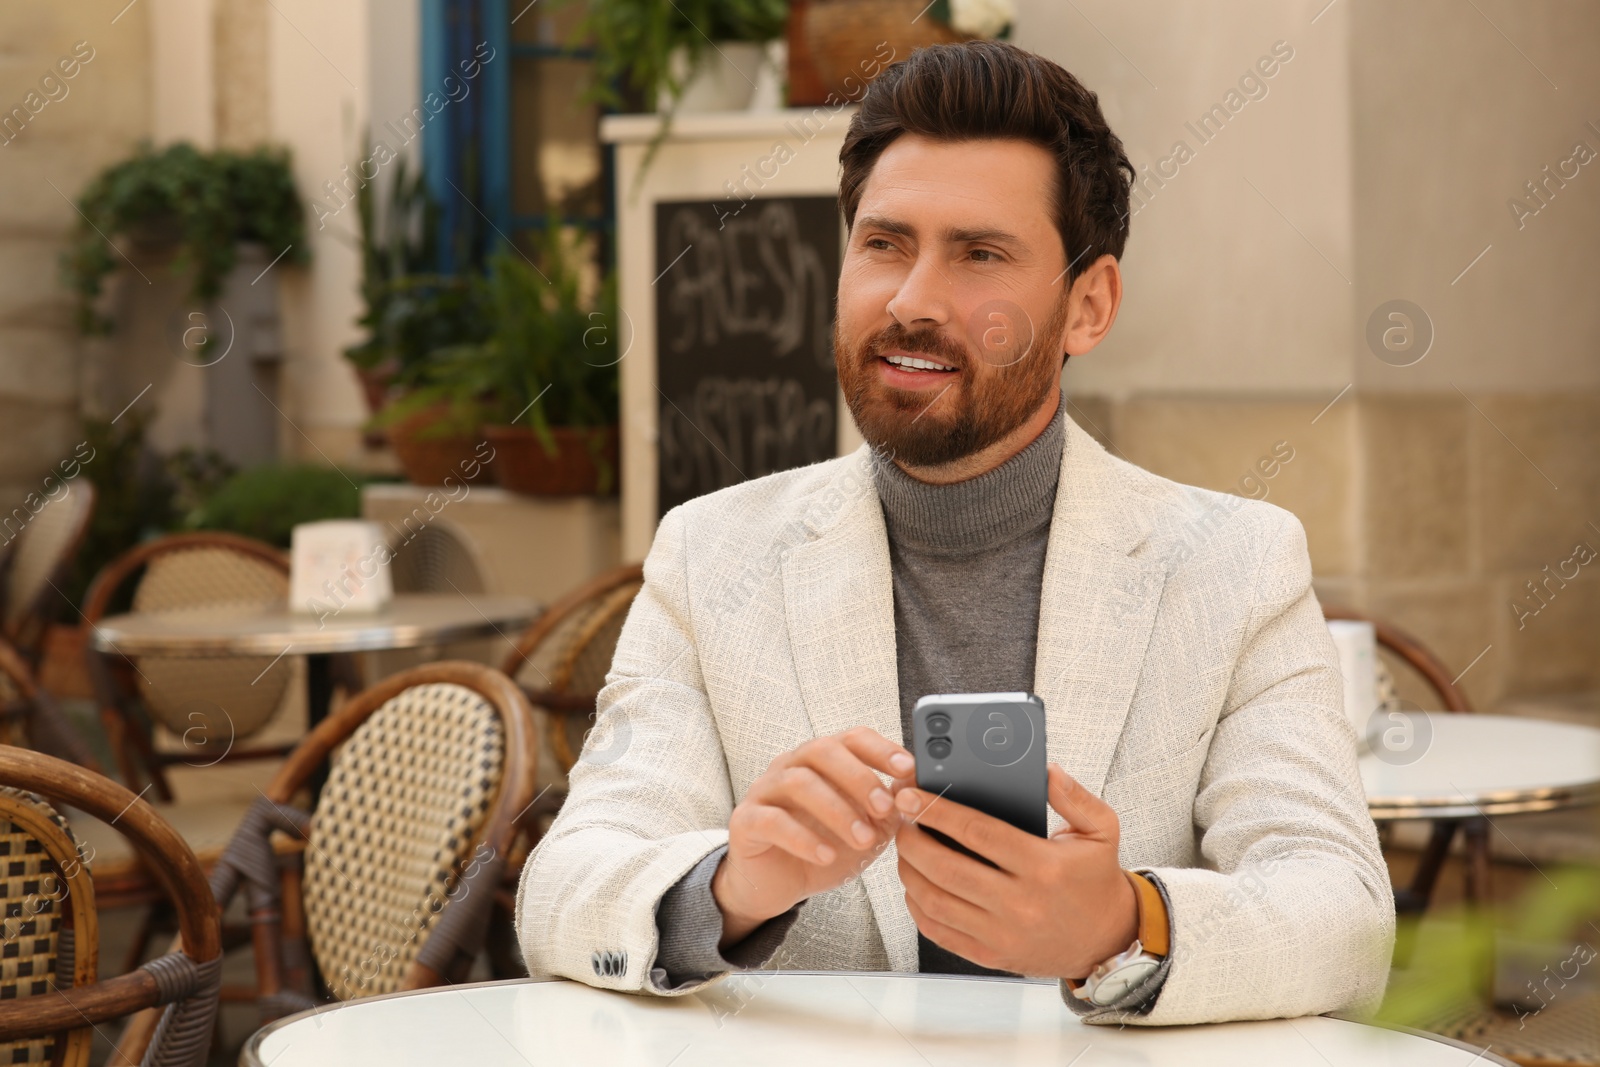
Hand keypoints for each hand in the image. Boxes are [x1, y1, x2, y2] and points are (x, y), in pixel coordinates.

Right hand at [713, 727, 912, 947]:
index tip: (908, 769)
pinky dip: (803, 838)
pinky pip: (772, 820)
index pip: (851, 738)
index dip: (881, 749)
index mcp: (822, 761)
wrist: (777, 884)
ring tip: (864, 840)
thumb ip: (887, 810)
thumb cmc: (823, 848)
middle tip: (885, 808)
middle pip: (823, 750)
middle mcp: (791, 766)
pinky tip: (826, 855)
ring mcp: (765, 790)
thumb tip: (914, 790)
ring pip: (798, 782)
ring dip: (837, 811)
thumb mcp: (865, 830)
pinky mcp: (746, 822)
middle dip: (859, 777)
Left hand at [893, 763, 1137, 978]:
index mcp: (1043, 865)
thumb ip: (1073, 796)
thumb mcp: (1101, 829)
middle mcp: (1020, 902)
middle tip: (900, 820)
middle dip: (912, 840)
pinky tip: (915, 886)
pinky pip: (941, 932)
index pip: (977, 832)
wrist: (1109, 939)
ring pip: (936, 901)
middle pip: (946, 868)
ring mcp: (1003, 933)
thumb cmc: (1097, 880)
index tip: (912, 796)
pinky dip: (918, 907)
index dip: (938, 811)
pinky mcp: (992, 955)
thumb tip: (1045, 770)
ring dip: (909, 872)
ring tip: (904, 849)